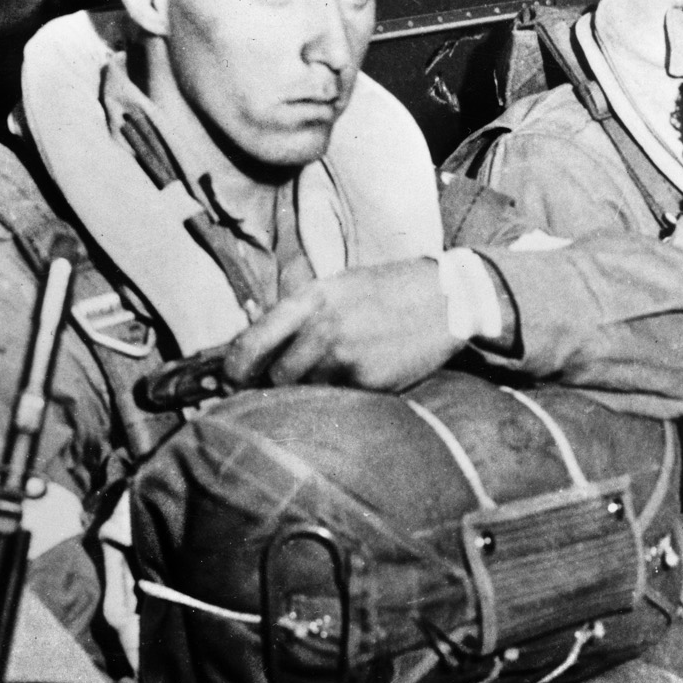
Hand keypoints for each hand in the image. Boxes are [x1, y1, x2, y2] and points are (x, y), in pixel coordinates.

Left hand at [224, 258, 462, 390]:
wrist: (449, 298)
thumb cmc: (394, 288)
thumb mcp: (342, 284)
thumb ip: (304, 309)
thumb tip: (264, 339)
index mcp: (312, 298)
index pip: (253, 341)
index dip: (235, 367)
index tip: (233, 379)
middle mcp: (324, 328)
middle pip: (277, 375)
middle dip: (278, 383)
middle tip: (288, 382)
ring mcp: (347, 357)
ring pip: (308, 390)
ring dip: (314, 388)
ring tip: (338, 372)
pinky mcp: (370, 381)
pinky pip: (342, 397)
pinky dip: (346, 392)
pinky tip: (367, 372)